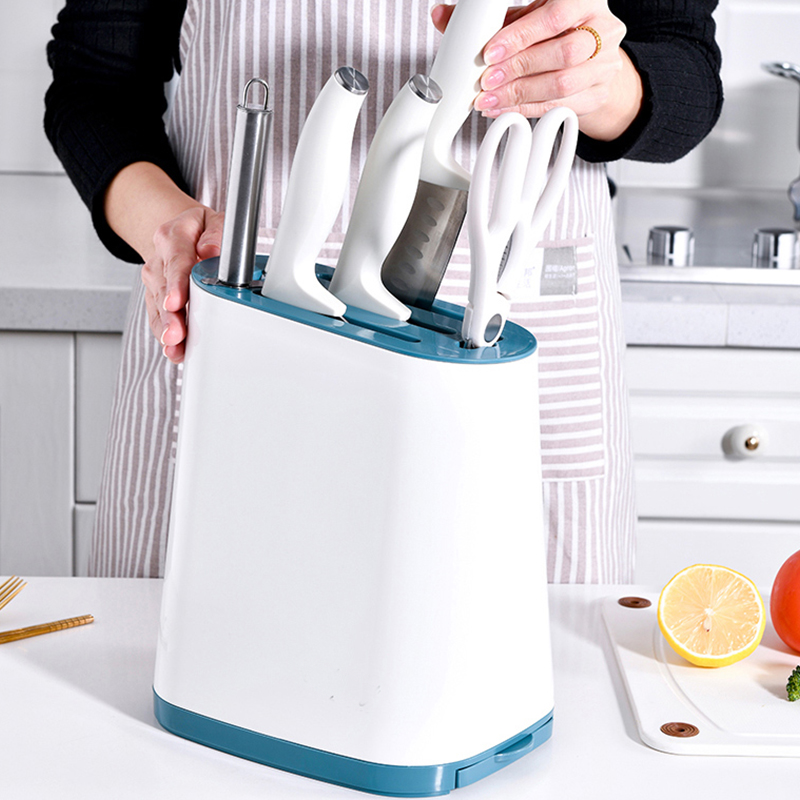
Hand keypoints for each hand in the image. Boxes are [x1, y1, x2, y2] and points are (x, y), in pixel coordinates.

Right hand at [141, 206, 223, 362]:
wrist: (183, 233)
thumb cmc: (202, 230)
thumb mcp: (214, 221)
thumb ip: (216, 233)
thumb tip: (211, 251)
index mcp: (173, 236)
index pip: (175, 262)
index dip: (176, 284)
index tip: (176, 302)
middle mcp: (159, 259)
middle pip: (163, 290)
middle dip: (170, 315)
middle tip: (176, 334)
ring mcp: (156, 280)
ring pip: (158, 307)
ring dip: (167, 328)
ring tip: (175, 346)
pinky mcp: (157, 297)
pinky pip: (158, 317)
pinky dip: (166, 333)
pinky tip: (174, 349)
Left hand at [431, 1, 641, 141]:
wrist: (589, 59)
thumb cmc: (555, 32)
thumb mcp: (527, 17)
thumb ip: (492, 19)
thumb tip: (441, 15)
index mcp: (586, 0)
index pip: (555, 16)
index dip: (520, 36)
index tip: (489, 53)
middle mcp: (603, 30)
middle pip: (563, 52)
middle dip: (518, 68)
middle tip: (487, 80)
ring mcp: (604, 66)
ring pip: (562, 84)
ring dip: (519, 94)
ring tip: (489, 99)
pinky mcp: (597, 95)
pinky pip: (560, 108)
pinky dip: (526, 110)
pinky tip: (502, 109)